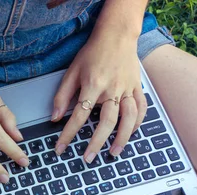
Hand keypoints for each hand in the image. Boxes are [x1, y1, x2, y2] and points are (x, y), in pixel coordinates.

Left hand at [51, 28, 146, 162]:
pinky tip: (130, 134)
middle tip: (87, 158)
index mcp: (93, 85)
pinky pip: (142, 108)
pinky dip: (138, 123)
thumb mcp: (72, 72)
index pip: (79, 115)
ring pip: (128, 118)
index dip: (68, 134)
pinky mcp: (137, 87)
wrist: (117, 35)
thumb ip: (62, 95)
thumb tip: (55, 117)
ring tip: (113, 152)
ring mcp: (127, 89)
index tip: (60, 148)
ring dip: (122, 137)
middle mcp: (112, 89)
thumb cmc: (92, 53)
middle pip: (106, 121)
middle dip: (96, 142)